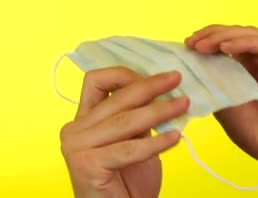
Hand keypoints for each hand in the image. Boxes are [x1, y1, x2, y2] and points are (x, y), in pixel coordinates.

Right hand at [59, 67, 189, 197]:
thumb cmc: (126, 183)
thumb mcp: (134, 140)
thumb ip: (139, 117)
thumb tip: (165, 90)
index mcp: (82, 120)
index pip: (96, 81)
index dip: (125, 74)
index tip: (155, 76)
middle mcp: (74, 130)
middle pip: (116, 97)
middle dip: (151, 86)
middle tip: (177, 78)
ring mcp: (77, 147)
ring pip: (125, 121)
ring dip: (160, 110)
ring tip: (183, 105)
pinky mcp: (88, 165)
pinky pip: (129, 149)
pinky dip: (156, 142)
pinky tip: (175, 137)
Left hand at [185, 24, 257, 170]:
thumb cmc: (256, 132)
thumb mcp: (224, 101)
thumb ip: (213, 79)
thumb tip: (190, 60)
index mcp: (251, 67)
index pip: (228, 44)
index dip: (208, 40)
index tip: (187, 45)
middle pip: (238, 35)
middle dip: (212, 36)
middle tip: (191, 42)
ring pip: (250, 35)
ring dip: (224, 37)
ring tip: (203, 45)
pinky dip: (244, 43)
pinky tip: (225, 47)